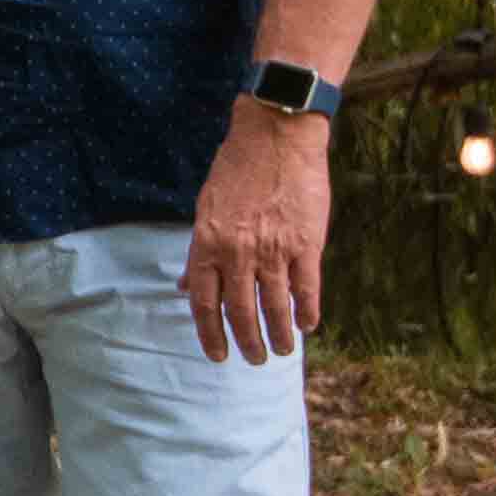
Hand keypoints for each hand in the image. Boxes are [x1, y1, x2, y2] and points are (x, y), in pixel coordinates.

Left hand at [186, 105, 335, 360]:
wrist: (275, 136)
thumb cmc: (236, 169)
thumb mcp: (205, 208)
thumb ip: (199, 251)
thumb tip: (187, 285)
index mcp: (207, 244)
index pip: (204, 303)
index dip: (210, 333)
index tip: (217, 354)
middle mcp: (238, 252)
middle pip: (240, 310)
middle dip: (247, 341)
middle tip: (254, 359)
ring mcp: (274, 249)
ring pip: (275, 305)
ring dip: (279, 334)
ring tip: (281, 351)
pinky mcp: (307, 242)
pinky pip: (307, 288)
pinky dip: (307, 311)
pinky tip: (308, 326)